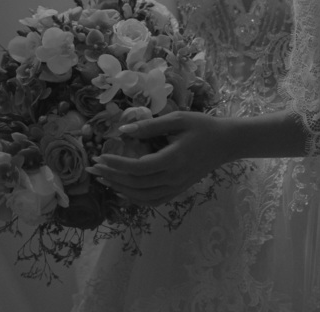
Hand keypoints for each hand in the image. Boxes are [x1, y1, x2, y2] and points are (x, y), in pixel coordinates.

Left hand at [86, 111, 232, 205]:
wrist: (226, 143)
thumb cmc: (202, 127)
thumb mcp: (176, 119)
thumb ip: (149, 126)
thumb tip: (122, 131)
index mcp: (173, 159)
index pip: (138, 168)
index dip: (116, 165)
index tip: (100, 157)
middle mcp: (173, 178)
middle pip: (136, 184)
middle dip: (111, 177)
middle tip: (92, 168)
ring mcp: (176, 187)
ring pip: (142, 196)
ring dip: (120, 189)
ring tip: (103, 179)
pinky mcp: (178, 190)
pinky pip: (153, 201)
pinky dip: (136, 198)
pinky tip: (123, 190)